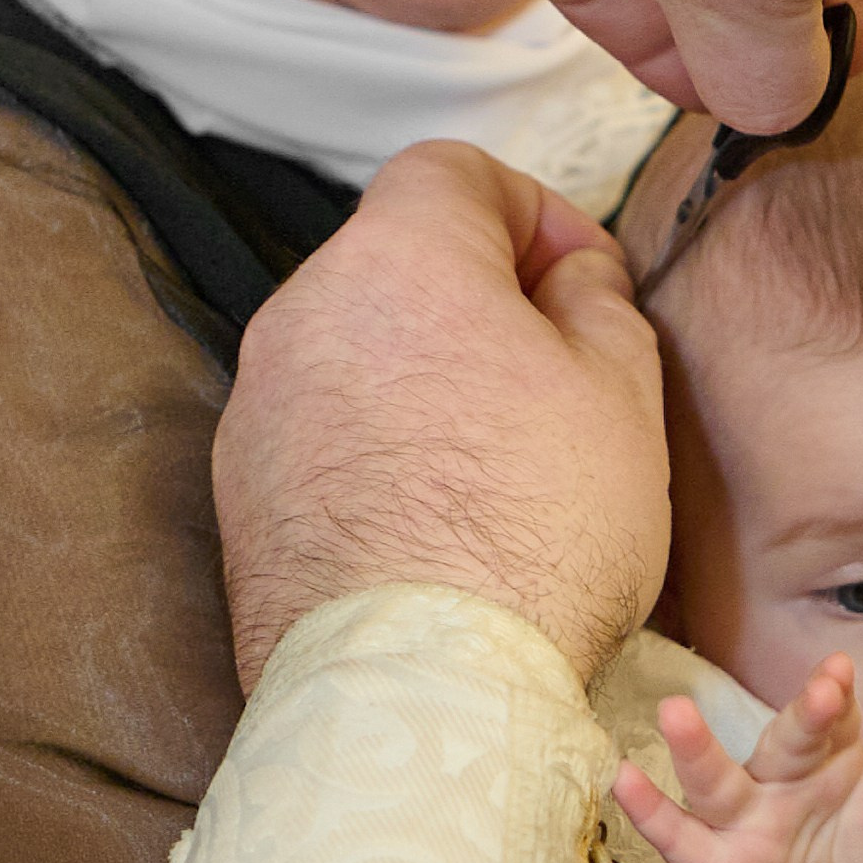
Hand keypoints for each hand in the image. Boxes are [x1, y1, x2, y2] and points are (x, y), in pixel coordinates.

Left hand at [213, 142, 668, 691]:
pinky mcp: (240, 494)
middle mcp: (304, 316)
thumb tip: (572, 275)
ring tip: (502, 460)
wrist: (420, 692)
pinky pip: (321, 430)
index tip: (578, 272)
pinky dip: (376, 444)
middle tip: (557, 369)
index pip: (451, 170)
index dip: (529, 206)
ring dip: (424, 373)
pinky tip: (440, 517)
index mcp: (399, 261)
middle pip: (396, 259)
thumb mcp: (622, 394)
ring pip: (356, 348)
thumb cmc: (532, 540)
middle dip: (478, 295)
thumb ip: (599, 300)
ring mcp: (259, 407)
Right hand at [611, 657, 862, 862]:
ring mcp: (741, 819)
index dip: (838, 698)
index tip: (841, 672)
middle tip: (821, 691)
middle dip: (802, 718)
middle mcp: (780, 780)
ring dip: (696, 748)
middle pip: (787, 744)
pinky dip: (650, 811)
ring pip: (717, 780)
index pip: (837, 724)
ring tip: (675, 710)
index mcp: (829, 763)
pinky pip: (678, 836)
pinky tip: (623, 780)